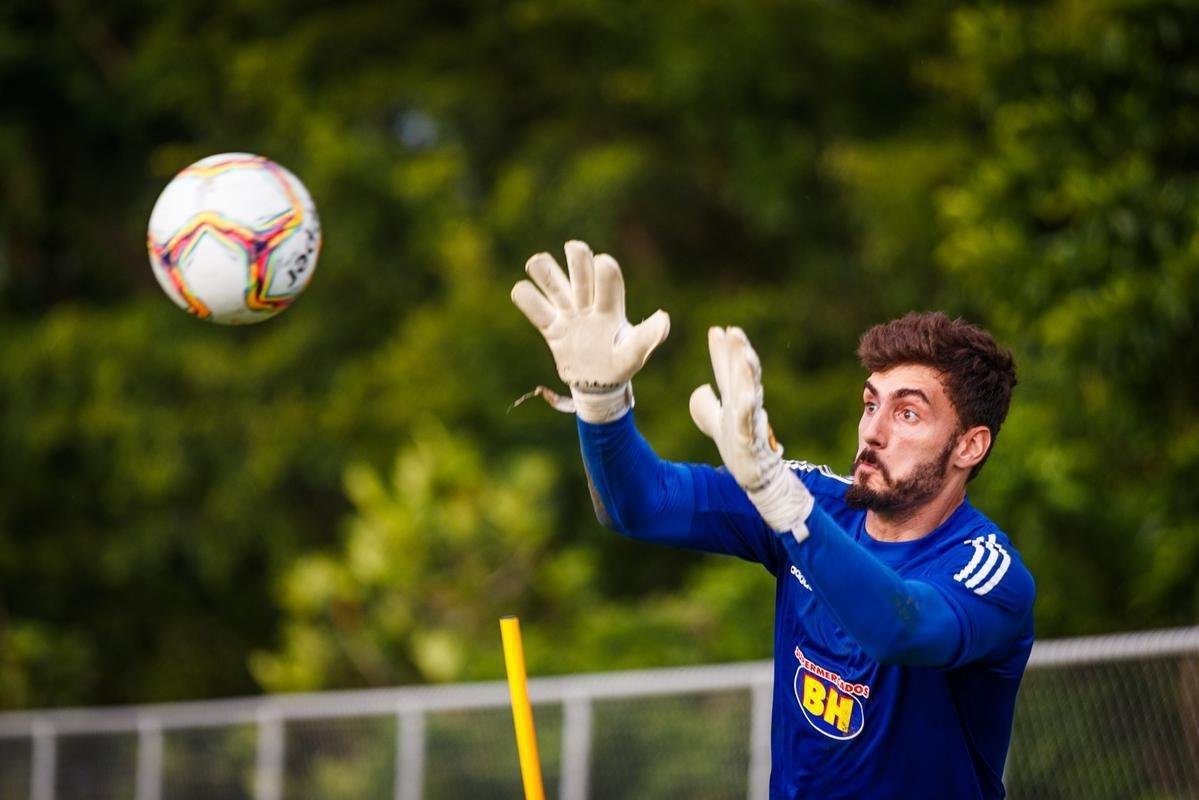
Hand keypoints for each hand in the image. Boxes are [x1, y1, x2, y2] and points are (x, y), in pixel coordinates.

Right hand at [511, 240, 669, 422]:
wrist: (598, 383)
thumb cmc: (620, 365)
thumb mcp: (634, 354)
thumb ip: (648, 338)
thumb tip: (664, 319)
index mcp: (611, 307)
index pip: (609, 281)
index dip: (605, 270)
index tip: (603, 262)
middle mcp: (588, 304)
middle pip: (581, 271)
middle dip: (577, 257)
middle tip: (574, 247)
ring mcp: (568, 313)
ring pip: (553, 281)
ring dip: (544, 269)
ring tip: (537, 263)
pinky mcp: (551, 327)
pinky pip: (534, 308)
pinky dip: (525, 296)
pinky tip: (522, 292)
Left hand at [689, 326, 813, 540]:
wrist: (759, 480)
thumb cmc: (741, 451)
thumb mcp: (718, 426)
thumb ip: (707, 407)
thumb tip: (701, 388)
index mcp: (735, 400)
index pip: (727, 371)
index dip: (722, 352)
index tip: (716, 330)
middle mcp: (745, 406)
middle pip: (741, 374)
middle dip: (737, 352)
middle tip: (731, 331)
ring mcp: (751, 420)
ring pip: (750, 391)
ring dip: (746, 370)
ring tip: (743, 351)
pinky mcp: (752, 439)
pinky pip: (749, 419)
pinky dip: (748, 404)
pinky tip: (745, 392)